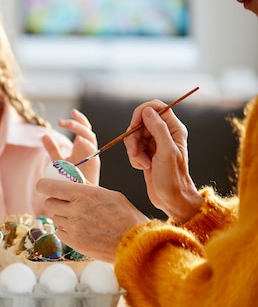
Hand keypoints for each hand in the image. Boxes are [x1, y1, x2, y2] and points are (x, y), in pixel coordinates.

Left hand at [35, 178, 148, 261]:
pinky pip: (60, 232)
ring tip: (80, 219)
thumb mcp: (110, 194)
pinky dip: (66, 230)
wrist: (134, 244)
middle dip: (56, 201)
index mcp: (84, 194)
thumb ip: (88, 188)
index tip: (44, 186)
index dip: (44, 185)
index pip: (50, 187)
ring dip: (62, 216)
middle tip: (67, 203)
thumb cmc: (126, 217)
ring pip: (55, 217)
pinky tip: (80, 230)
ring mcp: (73, 227)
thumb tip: (74, 182)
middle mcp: (75, 210)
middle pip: (49, 202)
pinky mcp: (73, 242)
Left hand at [42, 108, 99, 184]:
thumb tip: (44, 135)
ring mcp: (92, 156)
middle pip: (88, 131)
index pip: (84, 128)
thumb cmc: (71, 180)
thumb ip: (53, 149)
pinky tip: (79, 139)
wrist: (78, 197)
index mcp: (82, 146)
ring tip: (70, 125)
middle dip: (78, 123)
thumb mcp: (59, 161)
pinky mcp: (94, 165)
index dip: (80, 119)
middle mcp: (89, 149)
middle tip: (63, 122)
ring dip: (81, 130)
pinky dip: (87, 144)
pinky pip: (93, 152)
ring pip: (91, 138)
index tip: (72, 111)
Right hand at [124, 101, 202, 222]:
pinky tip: (143, 167)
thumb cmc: (172, 178)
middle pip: (139, 123)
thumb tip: (147, 111)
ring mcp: (154, 144)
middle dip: (133, 138)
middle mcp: (164, 134)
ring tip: (143, 164)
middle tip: (136, 153)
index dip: (141, 113)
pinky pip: (133, 149)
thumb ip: (158, 128)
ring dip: (134, 151)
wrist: (171, 198)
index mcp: (174, 129)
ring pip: (134, 137)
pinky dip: (134, 158)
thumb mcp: (166, 151)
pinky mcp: (146, 154)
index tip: (134, 126)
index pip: (155, 107)